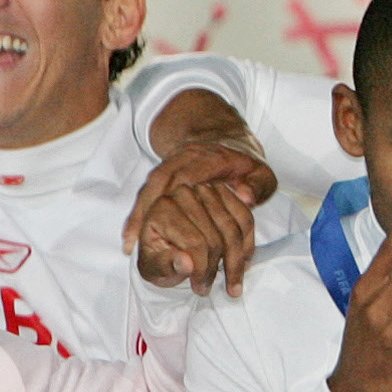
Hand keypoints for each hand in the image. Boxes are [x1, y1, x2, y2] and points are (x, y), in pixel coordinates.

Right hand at [126, 90, 280, 294]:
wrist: (232, 146)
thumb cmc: (248, 168)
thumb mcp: (262, 174)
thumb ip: (258, 185)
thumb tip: (246, 197)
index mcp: (207, 157)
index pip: (184, 177)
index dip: (173, 200)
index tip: (164, 222)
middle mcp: (183, 159)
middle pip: (158, 184)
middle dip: (145, 213)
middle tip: (136, 244)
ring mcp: (171, 166)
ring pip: (149, 190)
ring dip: (137, 216)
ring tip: (129, 245)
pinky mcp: (164, 177)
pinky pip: (147, 196)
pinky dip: (138, 215)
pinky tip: (130, 238)